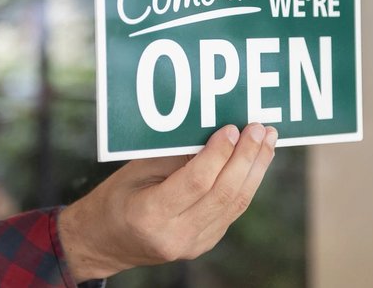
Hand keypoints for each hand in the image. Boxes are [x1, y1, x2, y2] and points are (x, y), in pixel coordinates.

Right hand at [58, 123, 277, 282]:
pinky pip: (231, 210)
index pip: (196, 182)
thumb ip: (173, 155)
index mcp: (150, 215)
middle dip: (246, 158)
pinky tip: (254, 161)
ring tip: (267, 141)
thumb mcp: (135, 170)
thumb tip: (211, 132)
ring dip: (255, 169)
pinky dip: (246, 183)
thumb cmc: (114, 199)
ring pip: (235, 204)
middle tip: (260, 129)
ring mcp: (193, 244)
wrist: (105, 241)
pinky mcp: (204, 243)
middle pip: (223, 194)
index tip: (232, 128)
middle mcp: (176, 235)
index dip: (218, 154)